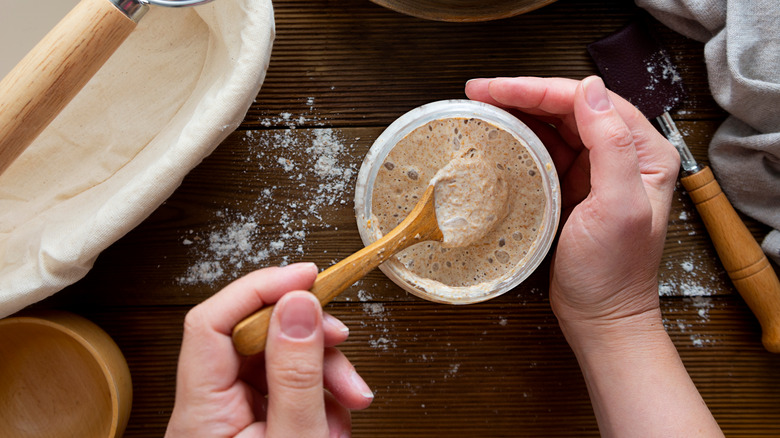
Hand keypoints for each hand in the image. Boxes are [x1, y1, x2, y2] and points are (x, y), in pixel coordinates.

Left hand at [166, 263, 373, 437]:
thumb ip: (296, 373)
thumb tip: (298, 304)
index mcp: (200, 414)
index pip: (211, 322)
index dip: (258, 289)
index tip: (306, 276)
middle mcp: (210, 409)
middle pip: (252, 337)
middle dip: (307, 338)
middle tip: (342, 344)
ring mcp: (234, 418)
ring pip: (278, 361)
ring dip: (323, 371)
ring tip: (352, 399)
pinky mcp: (257, 424)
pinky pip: (289, 389)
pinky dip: (322, 396)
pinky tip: (338, 418)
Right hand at [466, 76, 722, 436]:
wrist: (601, 318)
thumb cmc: (613, 273)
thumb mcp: (618, 207)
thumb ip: (612, 145)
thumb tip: (590, 90)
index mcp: (644, 152)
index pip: (589, 102)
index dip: (541, 89)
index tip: (499, 89)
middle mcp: (623, 155)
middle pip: (569, 108)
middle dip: (523, 95)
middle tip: (480, 92)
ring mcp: (597, 171)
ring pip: (555, 126)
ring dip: (520, 112)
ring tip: (483, 106)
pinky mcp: (574, 188)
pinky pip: (546, 151)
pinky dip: (522, 138)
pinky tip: (501, 134)